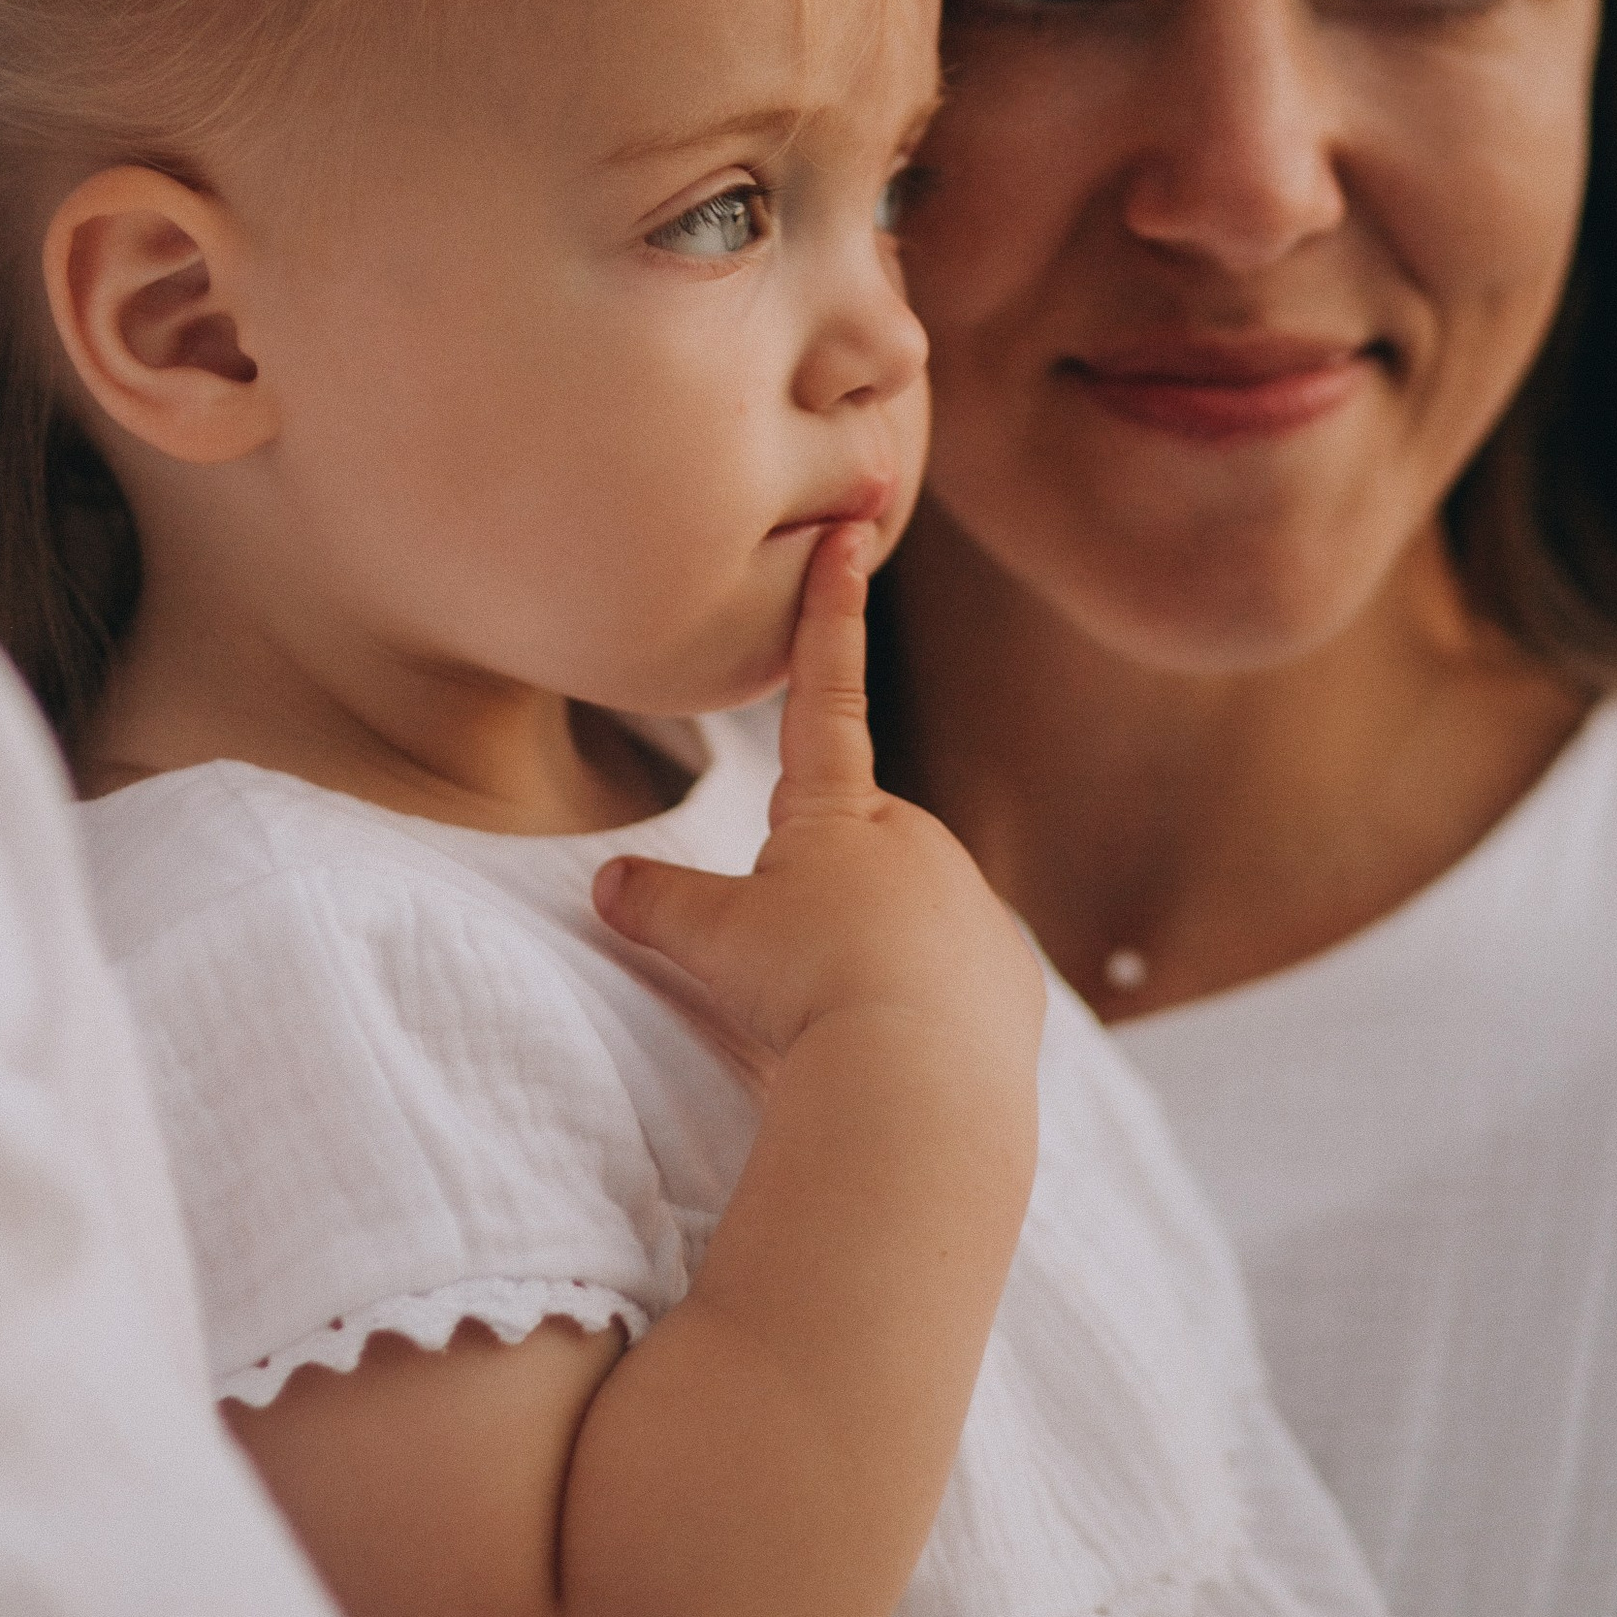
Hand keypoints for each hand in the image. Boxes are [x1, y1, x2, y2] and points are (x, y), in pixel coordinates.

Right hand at [592, 524, 1042, 1073]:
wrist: (921, 1083)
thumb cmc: (809, 992)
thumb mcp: (712, 941)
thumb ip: (659, 904)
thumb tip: (608, 887)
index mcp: (840, 812)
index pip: (825, 691)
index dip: (829, 612)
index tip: (851, 534)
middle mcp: (917, 840)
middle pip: (854, 844)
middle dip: (821, 892)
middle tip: (793, 964)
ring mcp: (971, 905)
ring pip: (904, 914)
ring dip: (868, 952)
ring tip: (838, 1017)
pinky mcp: (1009, 975)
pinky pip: (951, 980)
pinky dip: (918, 1005)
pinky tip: (892, 1046)